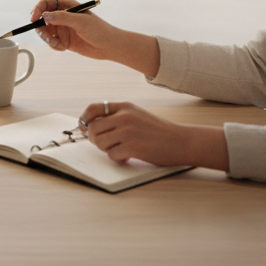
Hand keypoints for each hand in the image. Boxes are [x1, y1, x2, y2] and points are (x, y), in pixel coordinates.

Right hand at [29, 0, 117, 57]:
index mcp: (66, 6)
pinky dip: (54, 46)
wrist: (110, 46)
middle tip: (46, 36)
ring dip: (47, 38)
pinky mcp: (64, 40)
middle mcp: (63, 16)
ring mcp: (63, 28)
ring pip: (45, 31)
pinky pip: (52, 42)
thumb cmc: (99, 30)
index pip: (46, 4)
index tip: (34, 19)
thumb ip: (62, 17)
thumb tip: (44, 16)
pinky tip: (64, 48)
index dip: (38, 9)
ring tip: (57, 44)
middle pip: (42, 19)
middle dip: (41, 28)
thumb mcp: (80, 21)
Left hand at [79, 101, 228, 170]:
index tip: (84, 127)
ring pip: (99, 142)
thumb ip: (118, 117)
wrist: (182, 141)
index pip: (93, 108)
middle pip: (92, 128)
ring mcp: (127, 132)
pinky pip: (111, 154)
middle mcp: (124, 117)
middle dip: (94, 138)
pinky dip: (117, 158)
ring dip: (106, 149)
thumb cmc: (160, 131)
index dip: (84, 119)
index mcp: (124, 107)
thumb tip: (93, 125)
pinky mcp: (132, 147)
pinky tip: (128, 156)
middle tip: (105, 144)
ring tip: (119, 150)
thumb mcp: (137, 115)